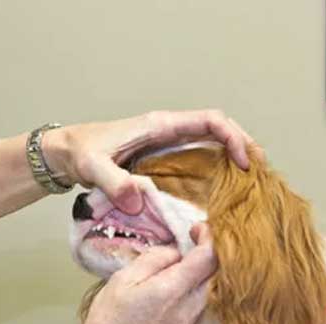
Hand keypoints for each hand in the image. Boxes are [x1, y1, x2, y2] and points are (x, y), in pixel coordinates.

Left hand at [43, 110, 255, 214]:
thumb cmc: (79, 152)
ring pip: (209, 144)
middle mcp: (168, 130)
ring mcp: (165, 144)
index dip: (233, 138)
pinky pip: (195, 158)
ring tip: (249, 183)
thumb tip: (139, 202)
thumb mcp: (93, 167)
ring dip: (231, 158)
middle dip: (243, 145)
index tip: (245, 163)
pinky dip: (213, 170)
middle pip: (217, 130)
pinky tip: (220, 191)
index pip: (210, 120)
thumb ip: (114, 183)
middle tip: (260, 174)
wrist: (65, 153)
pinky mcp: (160, 158)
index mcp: (160, 125)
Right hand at [68, 224, 216, 323]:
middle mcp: (191, 308)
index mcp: (174, 290)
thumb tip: (175, 252)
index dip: (207, 236)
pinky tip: (169, 293)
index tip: (196, 228)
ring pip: (207, 290)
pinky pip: (199, 306)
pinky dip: (192, 293)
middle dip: (203, 255)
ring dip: (197, 275)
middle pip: (212, 273)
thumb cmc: (108, 322)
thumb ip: (154, 259)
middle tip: (185, 244)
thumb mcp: (122, 279)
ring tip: (174, 269)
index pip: (208, 256)